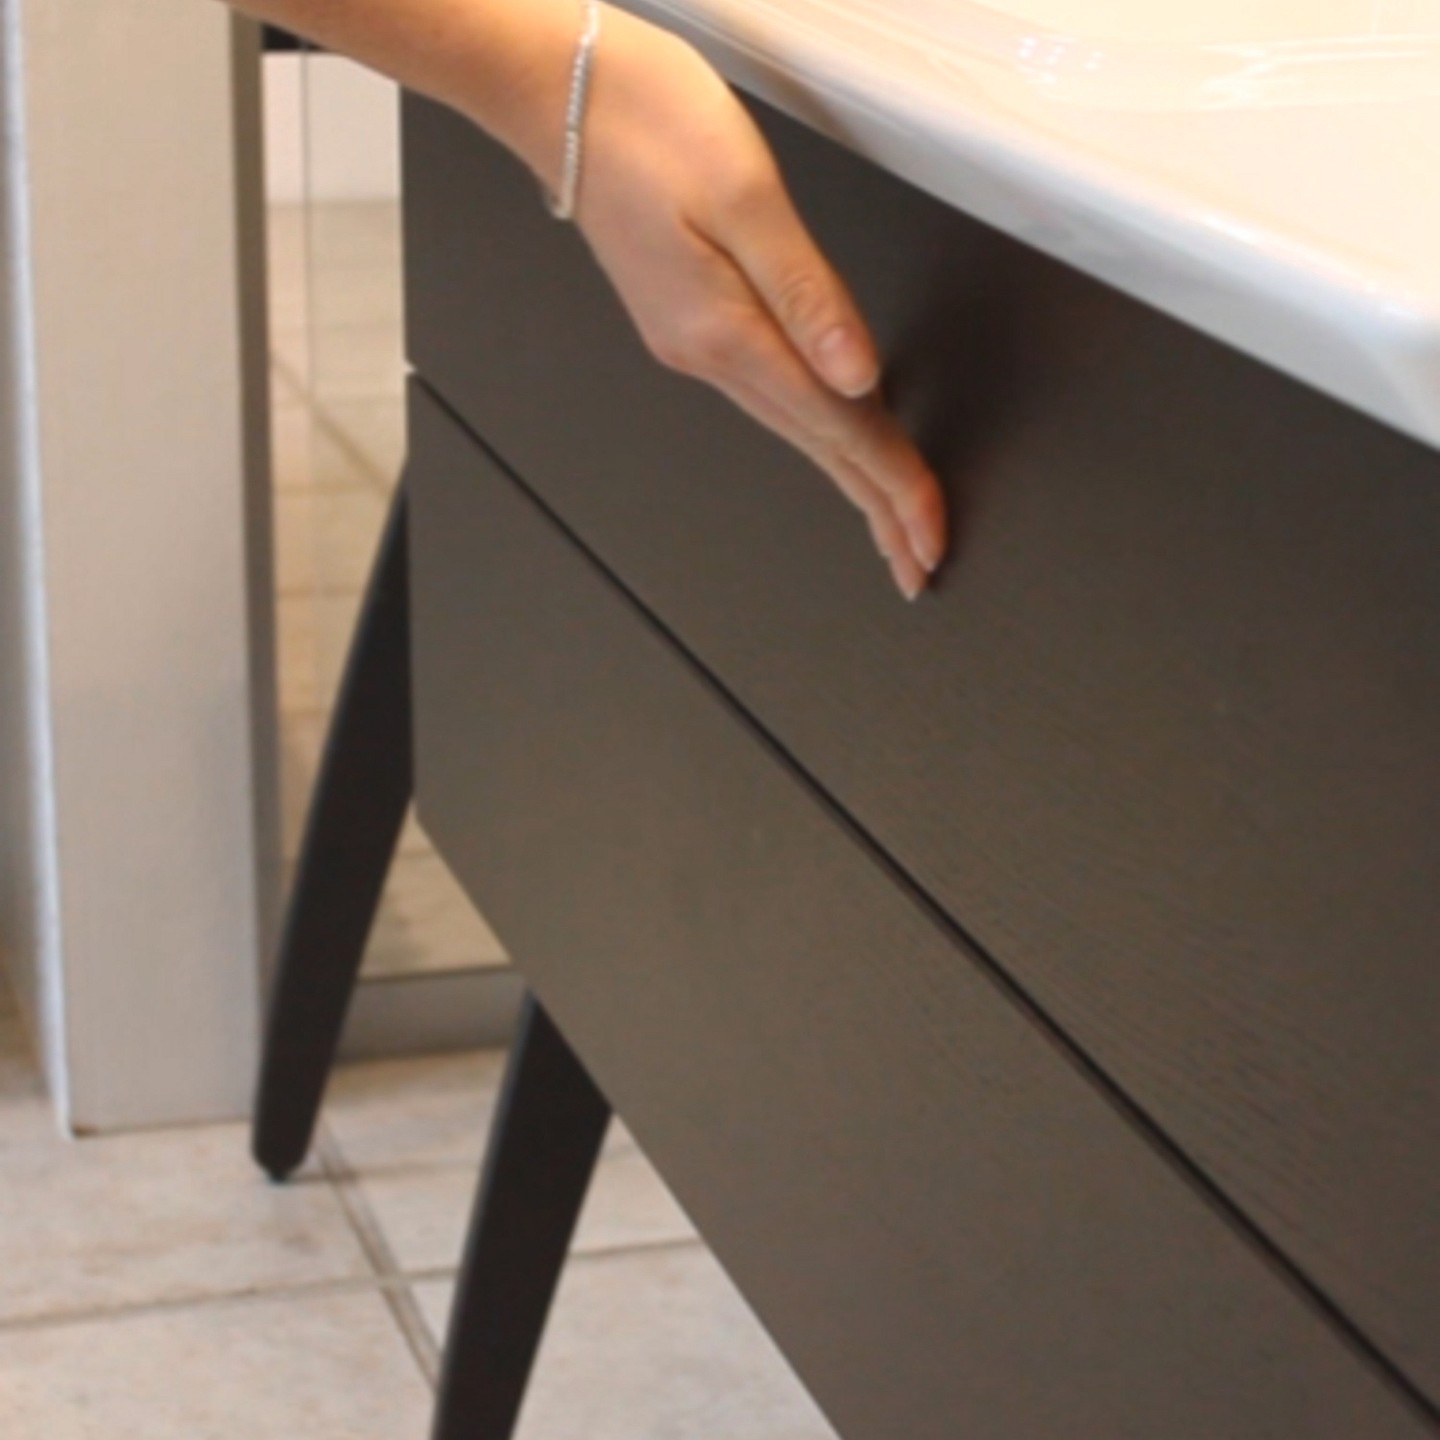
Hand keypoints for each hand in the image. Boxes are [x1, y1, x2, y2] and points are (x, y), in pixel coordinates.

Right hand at [564, 10, 946, 599]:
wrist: (564, 95)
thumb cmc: (647, 121)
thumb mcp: (745, 194)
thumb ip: (808, 292)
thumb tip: (858, 375)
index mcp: (726, 330)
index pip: (835, 426)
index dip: (893, 484)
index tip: (929, 533)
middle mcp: (707, 352)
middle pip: (817, 447)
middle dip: (876, 508)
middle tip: (917, 564)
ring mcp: (694, 343)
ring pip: (796, 428)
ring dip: (849, 477)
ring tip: (890, 520)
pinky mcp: (691, 322)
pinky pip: (773, 394)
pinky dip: (817, 430)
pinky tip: (837, 440)